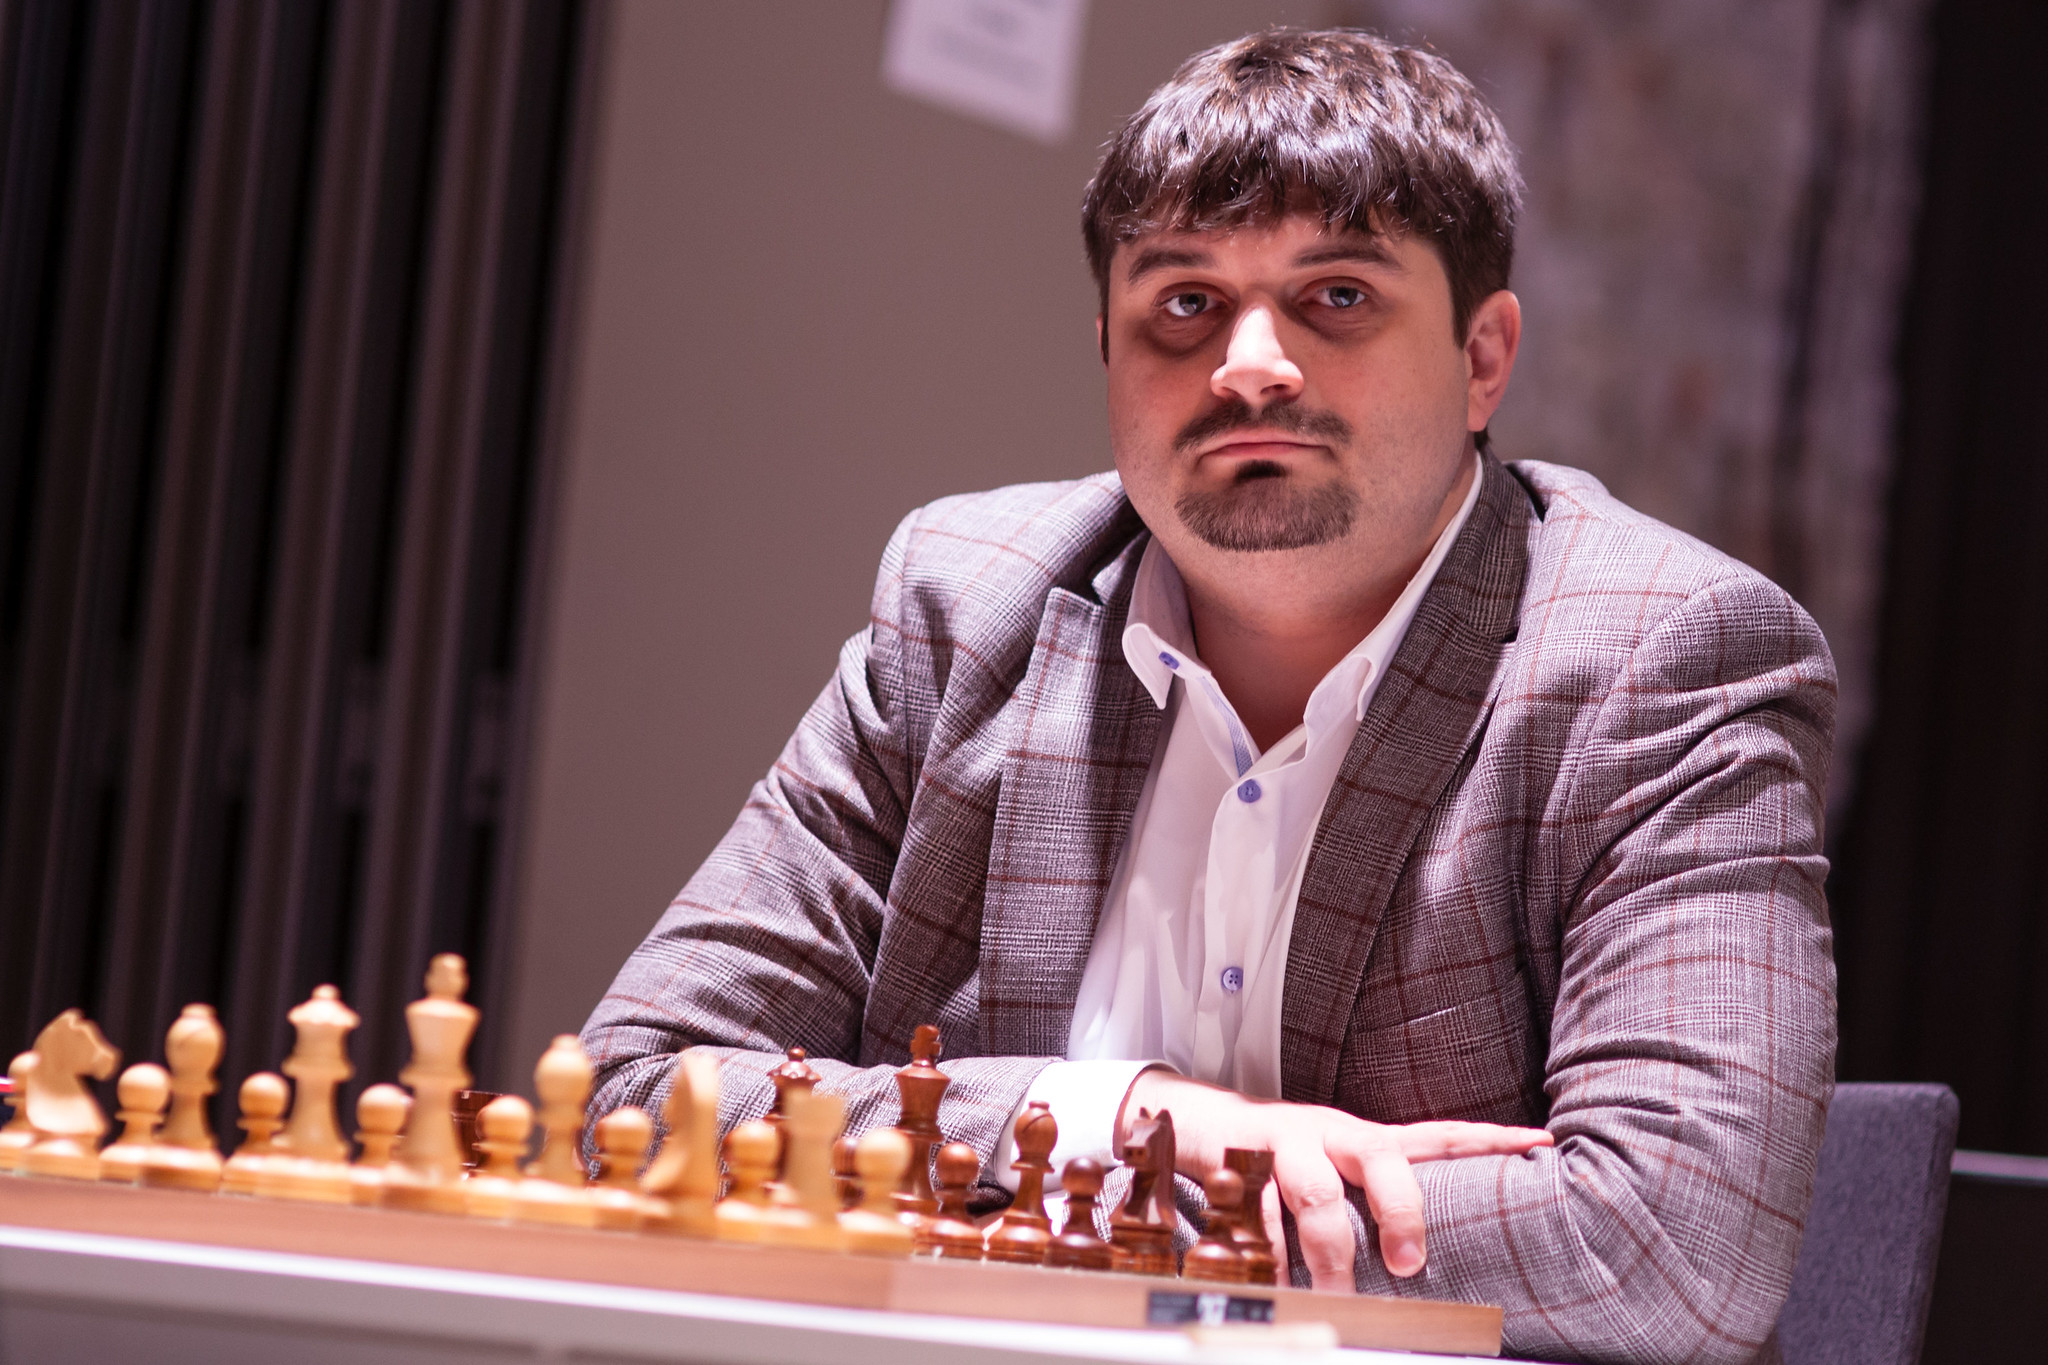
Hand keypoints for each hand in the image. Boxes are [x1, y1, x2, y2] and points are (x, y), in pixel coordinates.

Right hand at [1118, 1068, 1552, 1289]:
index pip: (1436, 1135)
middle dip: (1401, 1213)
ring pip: (1317, 1192)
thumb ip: (1370, 1200)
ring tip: (1336, 1296)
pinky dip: (1269, 1250)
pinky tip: (1276, 1276)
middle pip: (1382, 1159)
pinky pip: (1257, 1213)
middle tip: (1409, 1265)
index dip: (1487, 1139)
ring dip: (1329, 1252)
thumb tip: (1418, 1259)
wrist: (1194, 1119)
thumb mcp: (1333, 1169)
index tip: (1538, 1142)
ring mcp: (1285, 1144)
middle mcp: (1331, 1133)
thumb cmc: (1279, 1158)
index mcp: (1363, 1137)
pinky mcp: (1239, 1161)